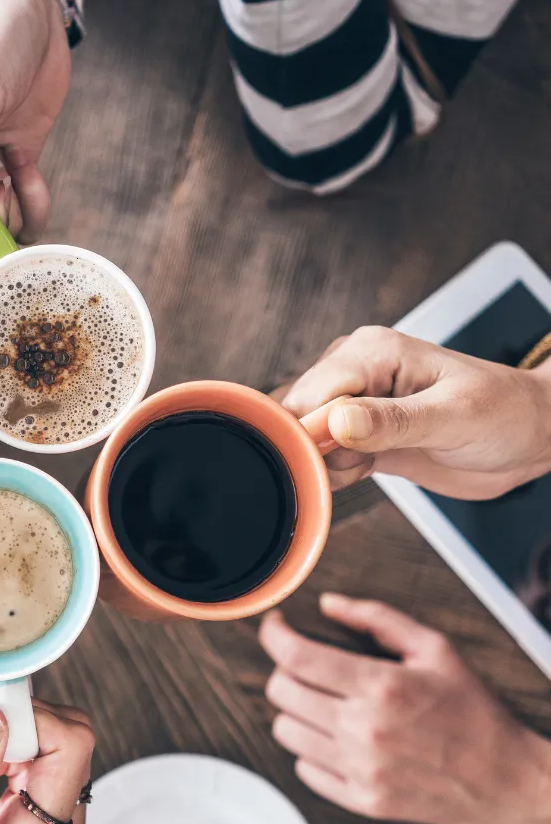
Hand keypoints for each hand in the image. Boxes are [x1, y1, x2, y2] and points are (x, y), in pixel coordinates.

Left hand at [261, 593, 550, 823]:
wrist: (507, 782)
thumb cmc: (472, 711)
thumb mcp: (434, 649)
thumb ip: (377, 618)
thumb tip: (328, 604)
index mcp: (381, 687)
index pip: (296, 656)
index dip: (274, 634)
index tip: (276, 626)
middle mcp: (364, 730)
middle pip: (280, 691)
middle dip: (285, 669)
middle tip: (306, 665)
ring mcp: (360, 770)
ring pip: (284, 730)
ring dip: (295, 710)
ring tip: (324, 702)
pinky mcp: (362, 801)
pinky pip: (304, 769)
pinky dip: (311, 750)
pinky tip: (337, 737)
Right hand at [282, 325, 550, 497]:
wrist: (529, 438)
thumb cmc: (506, 415)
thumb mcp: (455, 418)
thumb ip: (393, 422)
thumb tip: (336, 423)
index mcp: (372, 351)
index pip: (312, 392)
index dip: (312, 431)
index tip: (336, 459)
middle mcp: (354, 370)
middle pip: (296, 414)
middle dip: (317, 449)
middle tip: (360, 463)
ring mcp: (352, 401)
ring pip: (302, 437)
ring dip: (324, 463)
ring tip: (367, 465)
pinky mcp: (356, 432)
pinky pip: (321, 454)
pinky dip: (333, 472)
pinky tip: (364, 470)